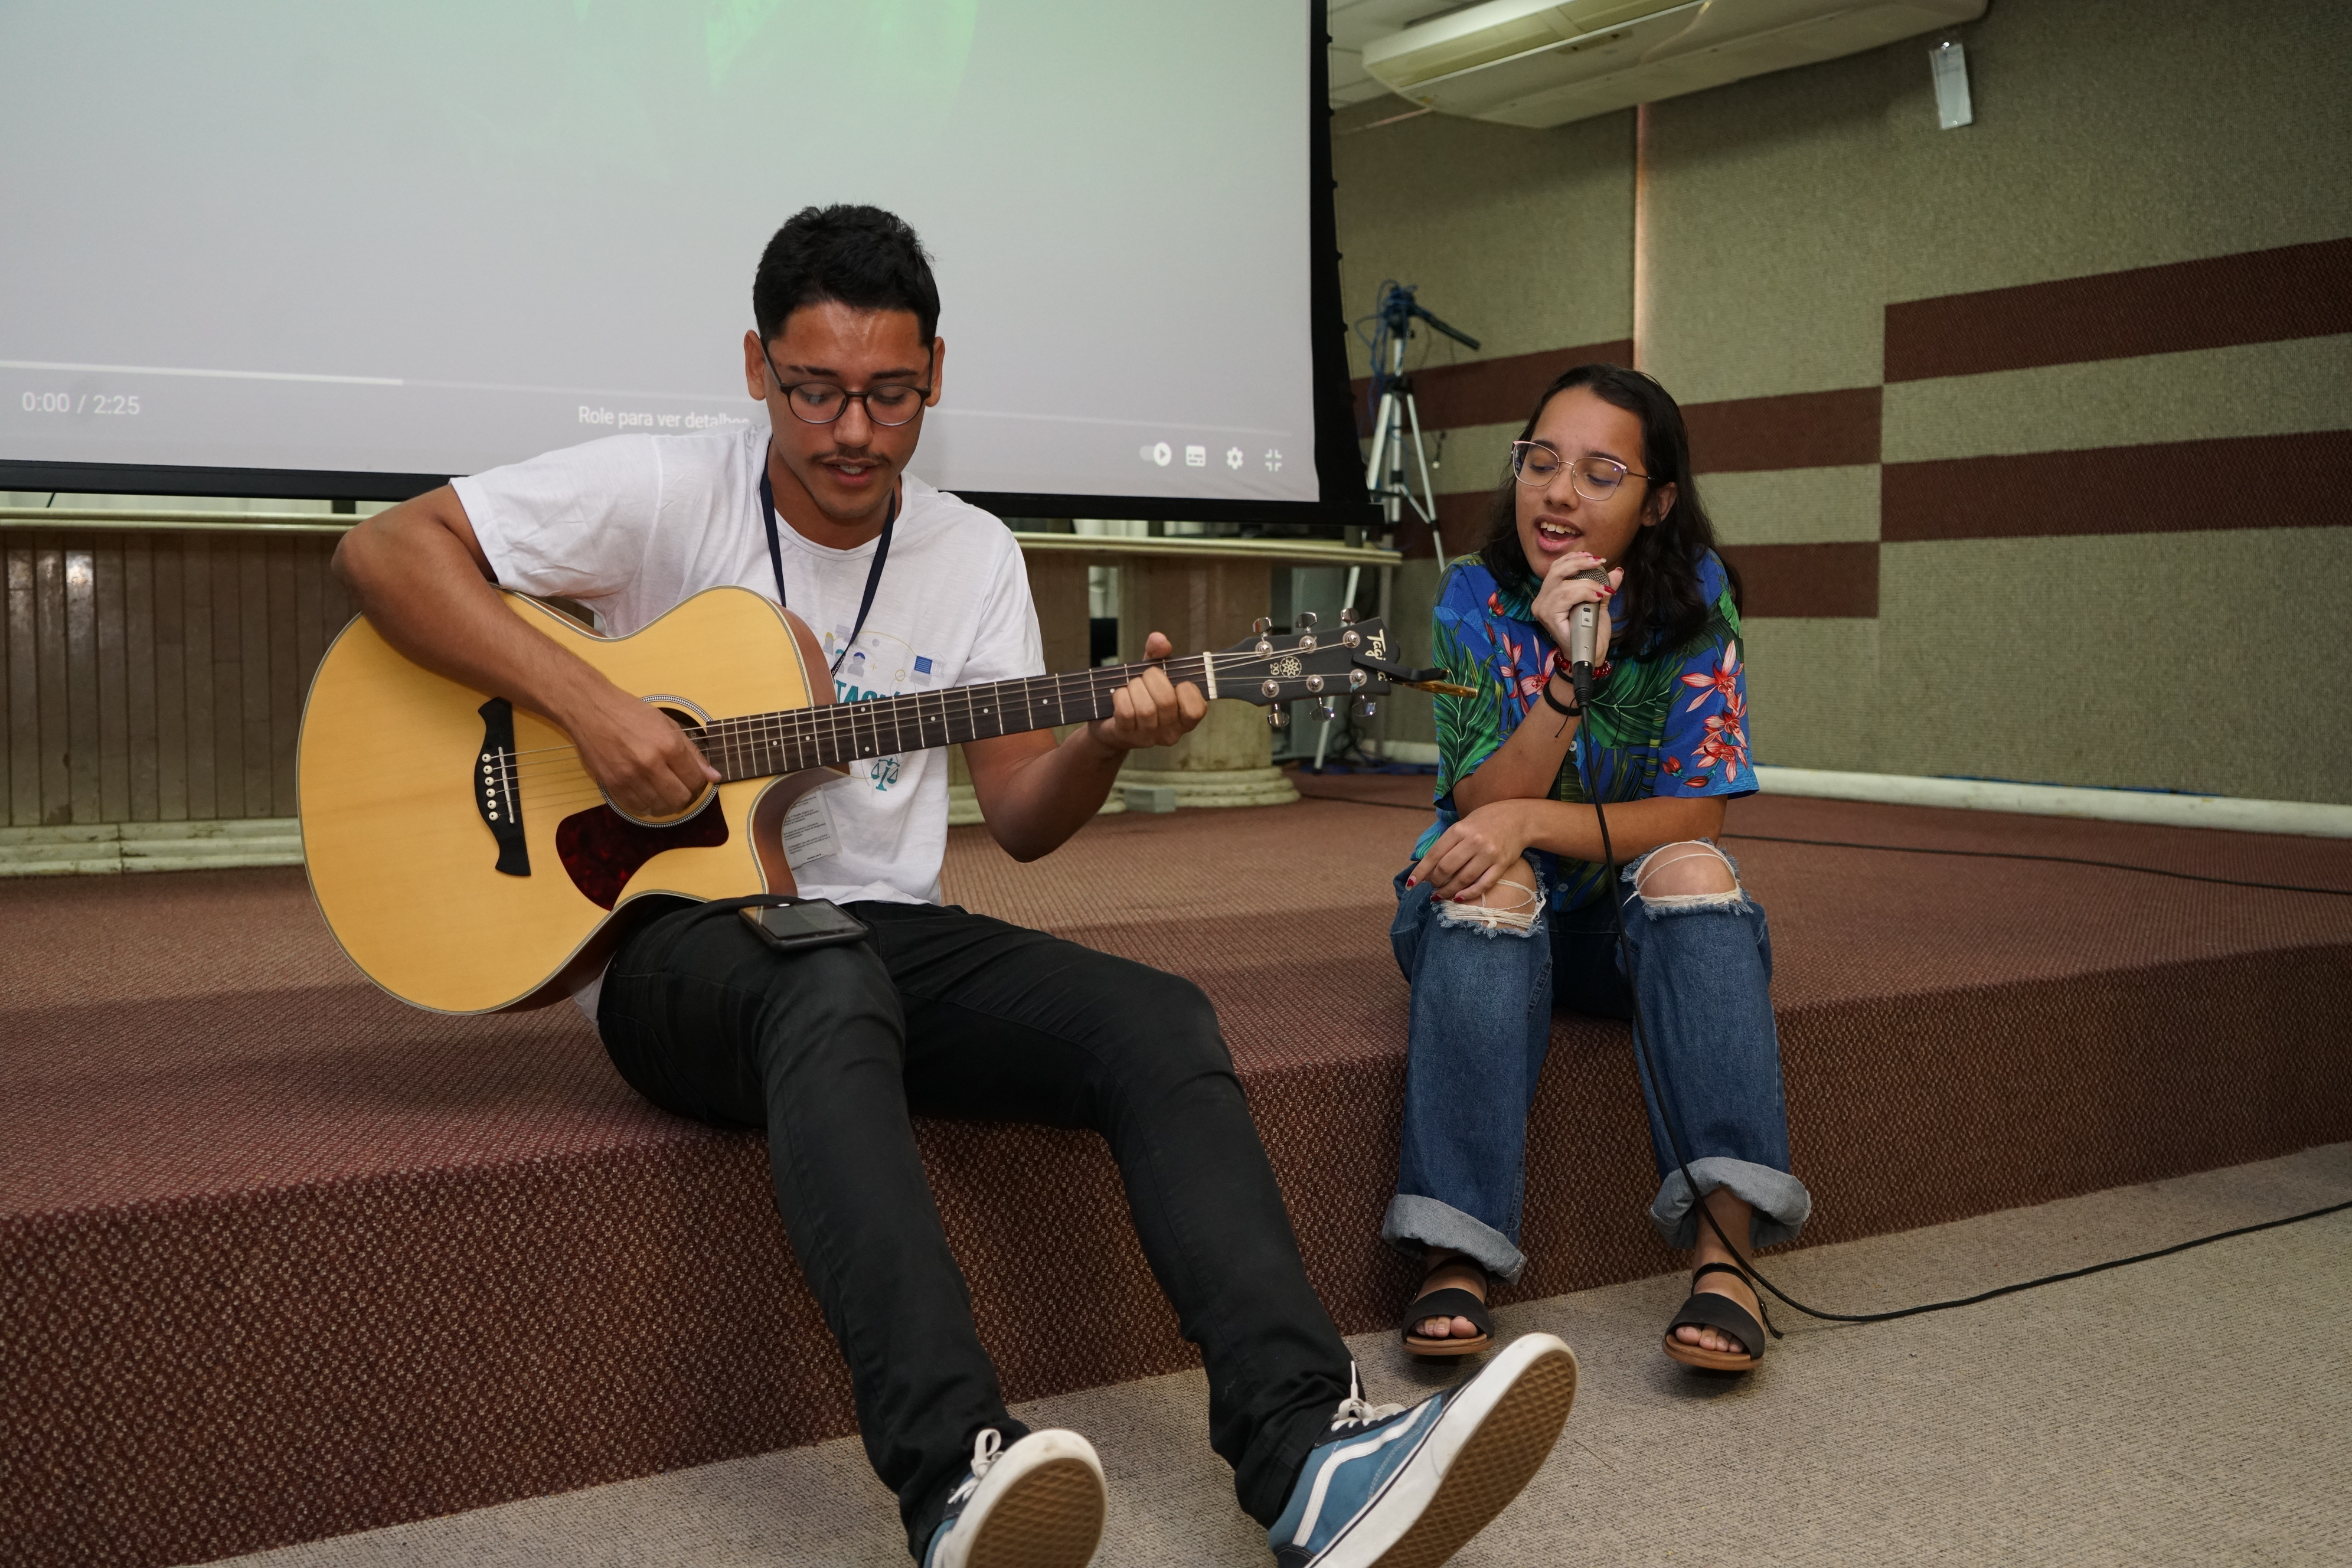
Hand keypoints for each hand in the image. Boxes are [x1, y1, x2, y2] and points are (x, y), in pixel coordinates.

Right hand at [567, 683, 720, 817]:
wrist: (591, 710)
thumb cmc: (630, 713)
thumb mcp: (668, 725)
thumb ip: (693, 753)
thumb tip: (714, 776)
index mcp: (668, 745)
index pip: (695, 780)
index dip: (699, 784)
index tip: (693, 780)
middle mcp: (650, 763)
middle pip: (680, 799)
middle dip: (685, 797)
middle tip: (679, 788)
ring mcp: (630, 776)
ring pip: (659, 807)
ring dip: (664, 802)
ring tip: (661, 790)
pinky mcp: (612, 784)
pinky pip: (636, 807)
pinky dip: (644, 804)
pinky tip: (645, 792)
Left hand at [1087, 632, 1207, 753]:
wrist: (1111, 722)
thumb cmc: (1140, 695)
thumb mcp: (1152, 673)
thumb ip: (1159, 654)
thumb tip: (1160, 639)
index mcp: (1185, 720)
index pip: (1196, 709)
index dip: (1186, 689)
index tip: (1176, 681)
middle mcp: (1170, 733)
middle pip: (1166, 701)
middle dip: (1152, 678)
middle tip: (1146, 676)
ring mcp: (1148, 737)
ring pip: (1145, 708)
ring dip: (1135, 687)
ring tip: (1132, 685)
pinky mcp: (1126, 736)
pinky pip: (1126, 711)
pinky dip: (1121, 696)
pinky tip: (1120, 695)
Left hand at [1407, 799, 1538, 902]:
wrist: (1519, 818)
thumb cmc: (1486, 821)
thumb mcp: (1463, 825)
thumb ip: (1447, 844)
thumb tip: (1427, 868)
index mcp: (1459, 830)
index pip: (1434, 855)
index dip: (1420, 872)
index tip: (1411, 884)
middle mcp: (1473, 842)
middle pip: (1446, 869)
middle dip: (1435, 882)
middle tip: (1432, 887)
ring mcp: (1488, 854)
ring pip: (1463, 879)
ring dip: (1448, 891)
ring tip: (1441, 895)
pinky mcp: (1502, 864)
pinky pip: (1482, 884)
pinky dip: (1468, 894)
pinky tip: (1458, 898)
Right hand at [1529, 550, 1620, 668]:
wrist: (1590, 655)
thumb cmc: (1590, 632)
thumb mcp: (1599, 604)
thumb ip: (1603, 587)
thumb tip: (1617, 571)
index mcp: (1550, 594)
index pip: (1557, 568)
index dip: (1575, 559)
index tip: (1595, 559)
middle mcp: (1542, 600)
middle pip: (1556, 570)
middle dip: (1579, 563)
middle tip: (1599, 562)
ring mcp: (1543, 609)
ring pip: (1563, 584)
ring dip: (1587, 583)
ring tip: (1603, 589)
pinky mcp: (1549, 617)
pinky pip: (1566, 597)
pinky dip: (1583, 592)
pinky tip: (1597, 596)